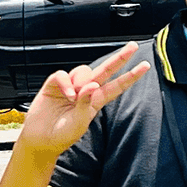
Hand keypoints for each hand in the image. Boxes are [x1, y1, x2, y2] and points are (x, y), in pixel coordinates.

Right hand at [16, 43, 150, 157]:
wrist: (40, 140)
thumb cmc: (61, 135)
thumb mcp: (79, 123)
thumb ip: (86, 104)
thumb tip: (93, 85)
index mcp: (96, 101)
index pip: (117, 86)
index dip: (131, 76)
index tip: (145, 66)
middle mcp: (85, 91)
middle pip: (105, 70)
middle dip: (120, 58)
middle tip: (133, 46)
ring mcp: (70, 87)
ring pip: (84, 70)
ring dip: (81, 81)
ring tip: (74, 97)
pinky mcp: (54, 85)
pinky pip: (62, 75)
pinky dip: (66, 82)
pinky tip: (66, 94)